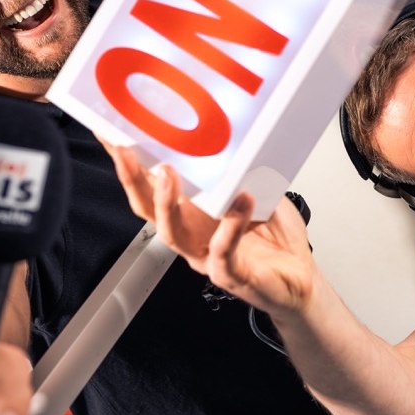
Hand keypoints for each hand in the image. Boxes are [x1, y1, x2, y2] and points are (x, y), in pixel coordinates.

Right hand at [104, 142, 317, 318]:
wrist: (301, 282)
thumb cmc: (275, 240)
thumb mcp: (257, 191)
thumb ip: (242, 169)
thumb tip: (236, 134)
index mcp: (192, 213)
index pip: (151, 185)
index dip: (129, 161)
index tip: (112, 131)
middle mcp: (192, 234)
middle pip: (146, 207)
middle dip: (131, 177)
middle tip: (124, 147)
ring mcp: (206, 256)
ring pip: (171, 232)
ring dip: (165, 202)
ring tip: (168, 174)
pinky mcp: (230, 275)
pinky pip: (223, 250)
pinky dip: (231, 225)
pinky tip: (240, 201)